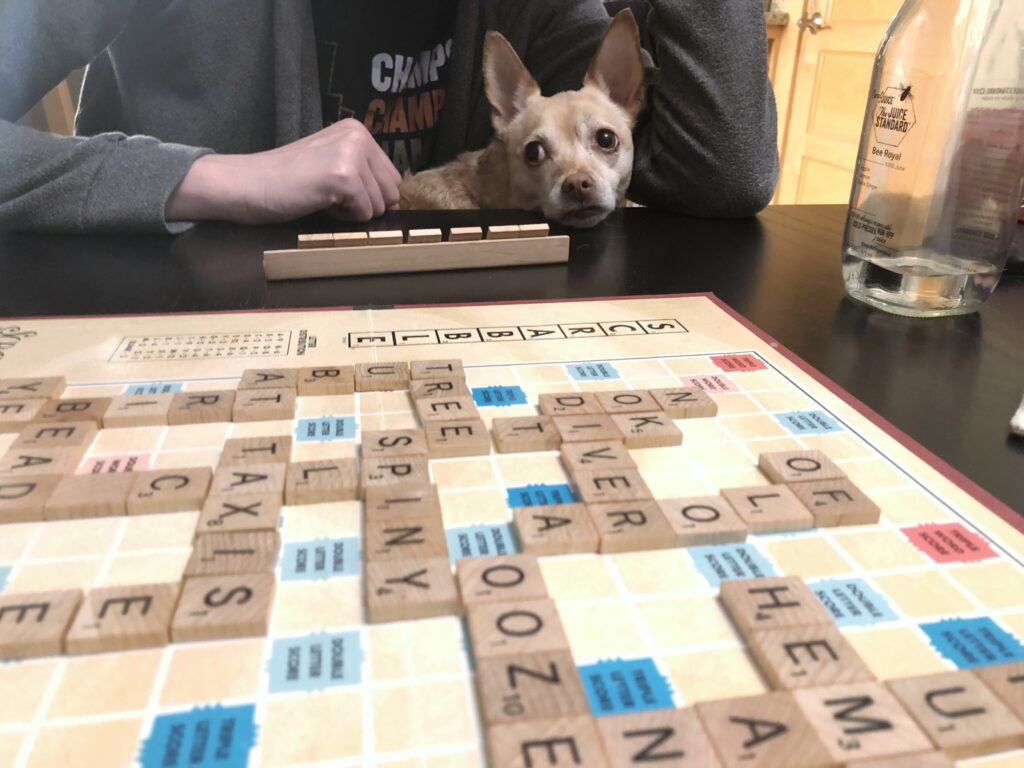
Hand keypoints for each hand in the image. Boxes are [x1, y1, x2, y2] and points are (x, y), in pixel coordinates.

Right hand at [166, 119, 401, 223]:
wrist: (250, 184)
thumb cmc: (288, 182)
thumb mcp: (332, 167)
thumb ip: (365, 176)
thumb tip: (397, 202)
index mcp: (358, 131)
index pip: (392, 177)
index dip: (369, 195)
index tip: (336, 189)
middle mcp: (359, 136)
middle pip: (391, 191)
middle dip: (365, 204)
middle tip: (328, 194)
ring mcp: (352, 154)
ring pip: (380, 205)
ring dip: (352, 211)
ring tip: (321, 196)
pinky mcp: (344, 177)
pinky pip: (365, 213)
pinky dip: (343, 217)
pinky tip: (319, 202)